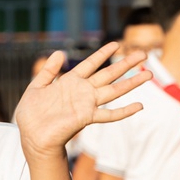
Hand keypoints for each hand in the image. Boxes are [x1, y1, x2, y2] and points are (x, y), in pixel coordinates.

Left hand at [16, 42, 150, 161]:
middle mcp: (82, 91)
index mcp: (69, 82)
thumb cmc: (31, 113)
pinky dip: (124, 111)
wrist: (31, 135)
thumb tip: (60, 52)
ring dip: (131, 83)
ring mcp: (86, 104)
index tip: (116, 44)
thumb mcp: (37, 86)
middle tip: (143, 53)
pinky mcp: (86, 118)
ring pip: (114, 91)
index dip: (103, 54)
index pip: (90, 64)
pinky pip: (109, 115)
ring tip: (148, 74)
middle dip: (125, 64)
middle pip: (108, 74)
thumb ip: (48, 70)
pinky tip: (139, 106)